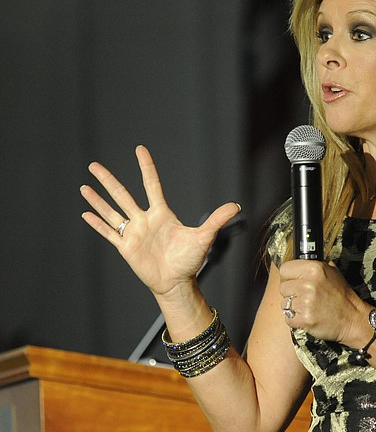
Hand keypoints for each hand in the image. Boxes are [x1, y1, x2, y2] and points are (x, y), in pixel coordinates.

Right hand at [80, 145, 240, 299]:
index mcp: (161, 213)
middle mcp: (145, 220)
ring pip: (112, 212)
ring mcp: (134, 233)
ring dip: (98, 200)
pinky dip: (97, 224)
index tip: (140, 149)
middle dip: (109, 180)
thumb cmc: (190, 260)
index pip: (151, 184)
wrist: (177, 282)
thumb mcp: (204, 237)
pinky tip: (85, 214)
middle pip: (123, 195)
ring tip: (84, 186)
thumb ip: (216, 220)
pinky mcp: (126, 247)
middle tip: (94, 165)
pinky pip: (109, 233)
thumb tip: (235, 206)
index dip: (146, 167)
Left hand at [278, 259, 371, 346]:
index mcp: (314, 268)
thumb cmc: (341, 295)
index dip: (289, 277)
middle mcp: (308, 283)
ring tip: (308, 307)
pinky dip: (295, 320)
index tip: (295, 283)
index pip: (285, 269)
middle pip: (283, 288)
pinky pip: (288, 318)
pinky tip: (307, 317)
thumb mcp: (332, 272)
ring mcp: (306, 302)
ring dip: (293, 307)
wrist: (352, 318)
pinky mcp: (305, 319)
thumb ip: (314, 267)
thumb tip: (299, 264)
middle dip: (291, 294)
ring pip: (284, 304)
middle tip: (305, 297)